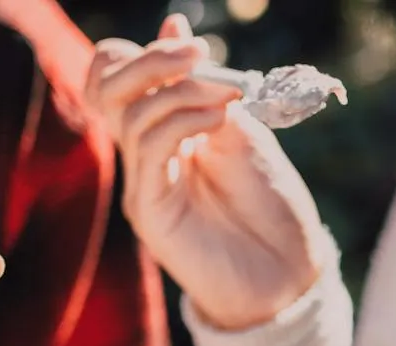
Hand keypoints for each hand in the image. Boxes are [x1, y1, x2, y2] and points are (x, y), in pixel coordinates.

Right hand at [86, 14, 327, 331]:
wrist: (288, 270)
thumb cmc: (270, 202)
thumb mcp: (240, 127)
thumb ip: (205, 85)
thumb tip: (172, 25)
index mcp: (162, 131)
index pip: (115, 77)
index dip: (143, 53)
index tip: (194, 47)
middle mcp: (144, 155)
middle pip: (107, 89)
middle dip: (150, 60)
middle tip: (197, 52)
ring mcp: (143, 183)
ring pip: (130, 115)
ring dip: (180, 90)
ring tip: (227, 95)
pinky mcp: (150, 212)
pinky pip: (147, 150)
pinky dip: (180, 121)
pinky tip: (217, 120)